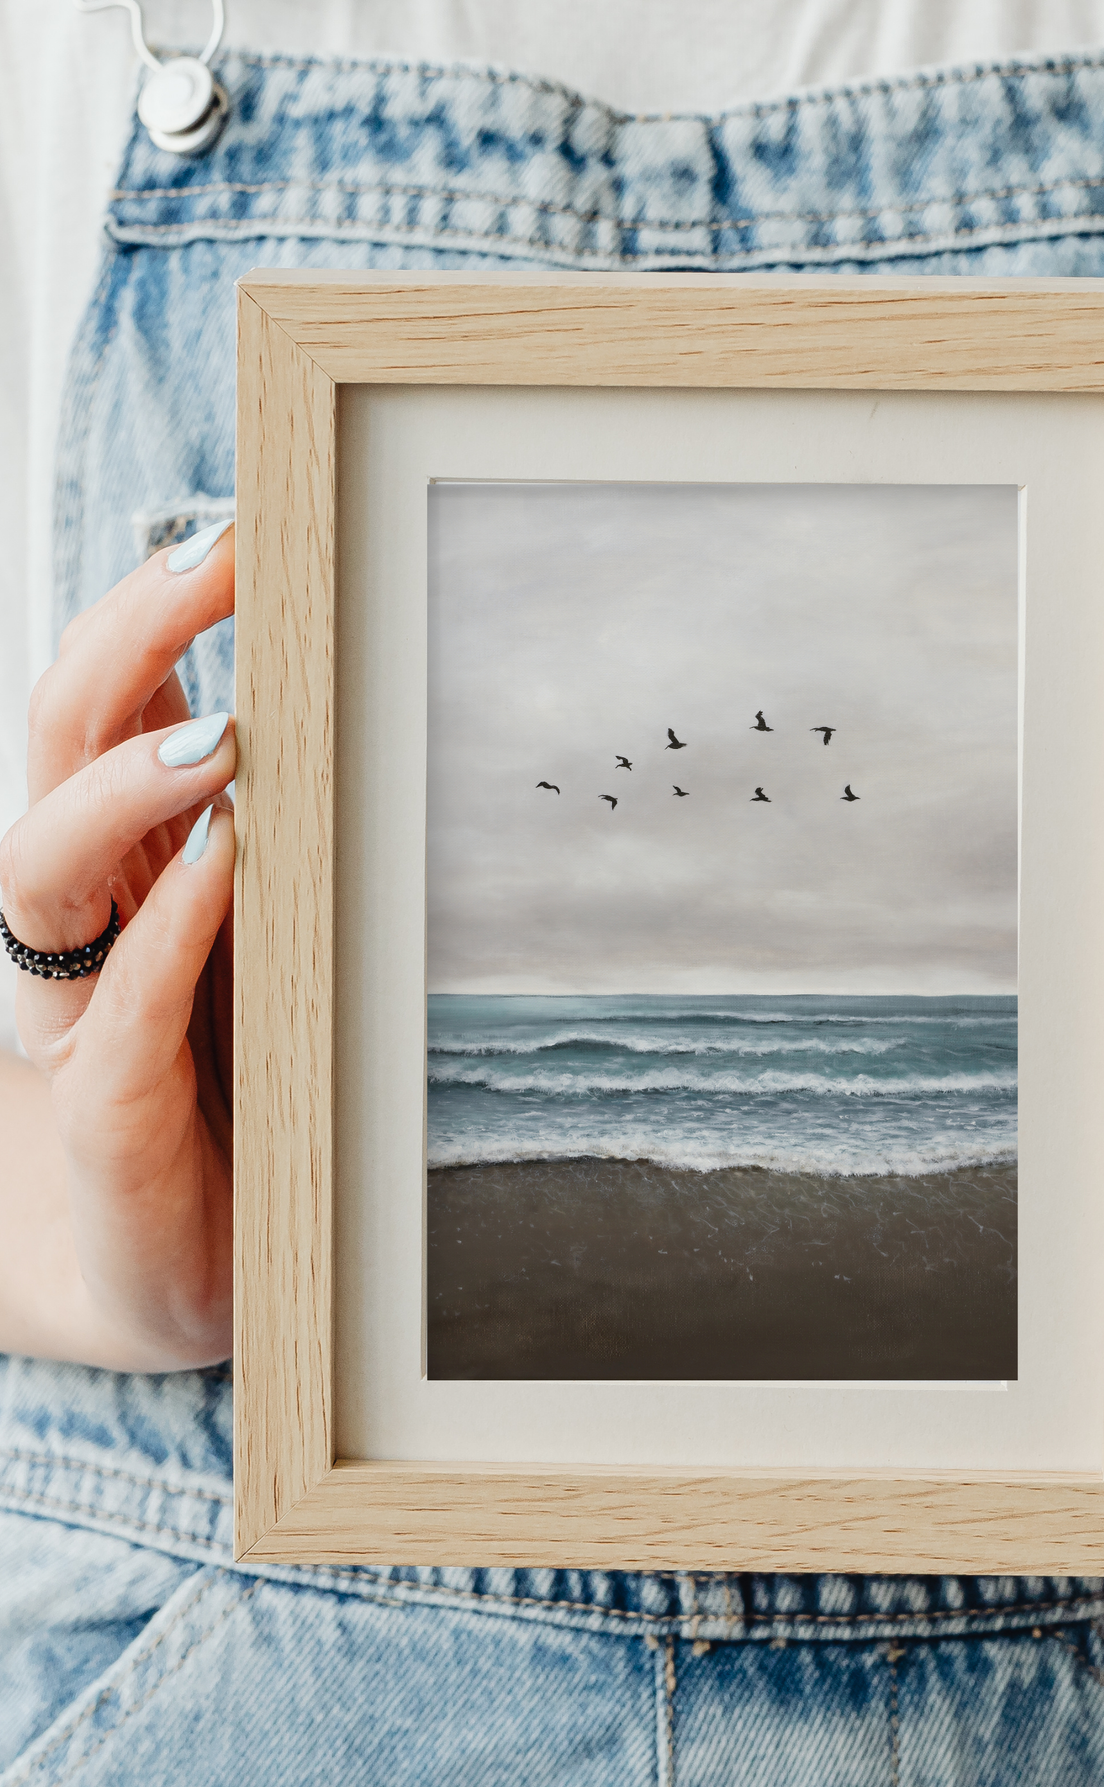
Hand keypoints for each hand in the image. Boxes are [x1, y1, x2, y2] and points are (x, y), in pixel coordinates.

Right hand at [0, 525, 235, 1367]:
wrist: (183, 1268)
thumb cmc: (245, 1090)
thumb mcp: (276, 947)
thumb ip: (289, 845)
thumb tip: (370, 725)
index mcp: (127, 861)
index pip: (109, 704)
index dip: (153, 609)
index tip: (244, 524)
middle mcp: (88, 918)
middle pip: (58, 742)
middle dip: (126, 637)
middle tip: (223, 559)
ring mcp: (84, 1012)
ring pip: (44, 862)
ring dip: (121, 782)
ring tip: (221, 735)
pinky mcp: (109, 1114)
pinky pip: (121, 1016)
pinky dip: (170, 935)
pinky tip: (224, 867)